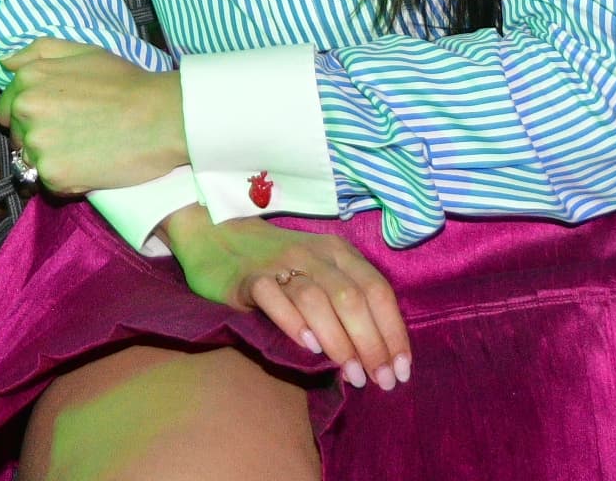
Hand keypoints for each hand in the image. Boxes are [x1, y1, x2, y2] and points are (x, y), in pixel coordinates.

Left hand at [0, 38, 186, 193]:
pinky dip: (67, 178)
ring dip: (52, 159)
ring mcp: (38, 144)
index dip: (31, 115)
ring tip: (85, 148)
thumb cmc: (125, 82)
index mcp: (28, 80)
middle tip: (77, 132)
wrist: (160, 116)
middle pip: (18, 135)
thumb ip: (38, 52)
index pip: (7, 108)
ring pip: (32, 160)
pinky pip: (49, 182)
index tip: (57, 118)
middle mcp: (26, 110)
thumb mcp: (83, 51)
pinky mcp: (53, 175)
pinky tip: (90, 164)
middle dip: (40, 136)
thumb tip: (5, 63)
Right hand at [163, 208, 412, 392]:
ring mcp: (280, 263)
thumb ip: (345, 297)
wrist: (215, 234)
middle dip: (372, 344)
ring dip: (340, 342)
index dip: (393, 332)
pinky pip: (274, 298)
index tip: (401, 370)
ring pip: (318, 300)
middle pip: (352, 299)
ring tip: (352, 375)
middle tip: (379, 381)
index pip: (378, 291)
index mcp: (339, 252)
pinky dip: (294, 323)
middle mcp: (314, 254)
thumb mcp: (319, 268)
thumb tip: (376, 351)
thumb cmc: (276, 261)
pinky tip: (309, 347)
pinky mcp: (248, 277)